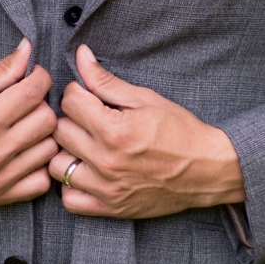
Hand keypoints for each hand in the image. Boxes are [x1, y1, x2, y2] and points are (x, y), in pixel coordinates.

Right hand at [0, 36, 57, 205]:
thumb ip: (1, 70)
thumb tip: (28, 49)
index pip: (35, 93)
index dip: (39, 77)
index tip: (32, 76)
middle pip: (47, 121)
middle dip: (40, 105)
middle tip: (24, 102)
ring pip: (49, 150)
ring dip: (42, 134)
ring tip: (25, 126)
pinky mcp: (0, 197)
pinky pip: (42, 182)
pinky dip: (39, 165)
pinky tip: (25, 152)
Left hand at [50, 43, 244, 219]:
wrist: (206, 170)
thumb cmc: (179, 130)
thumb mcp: (145, 98)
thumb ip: (106, 80)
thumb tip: (81, 55)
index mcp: (115, 130)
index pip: (69, 102)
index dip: (78, 93)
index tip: (90, 97)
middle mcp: (107, 161)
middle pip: (60, 131)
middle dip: (71, 120)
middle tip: (88, 119)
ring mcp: (107, 188)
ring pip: (58, 166)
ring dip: (67, 152)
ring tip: (85, 146)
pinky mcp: (111, 208)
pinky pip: (70, 200)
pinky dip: (72, 186)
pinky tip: (87, 172)